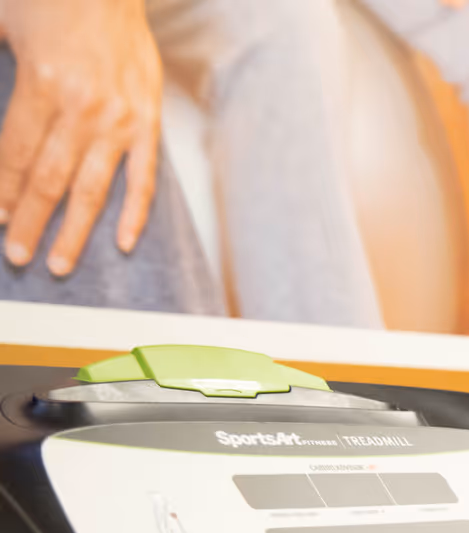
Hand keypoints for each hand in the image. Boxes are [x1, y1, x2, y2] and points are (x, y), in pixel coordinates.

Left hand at [0, 0, 160, 275]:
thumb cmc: (50, 0)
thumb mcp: (3, 27)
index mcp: (45, 84)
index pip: (17, 155)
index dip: (3, 192)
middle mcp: (85, 109)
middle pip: (51, 180)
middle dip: (31, 222)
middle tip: (17, 256)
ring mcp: (121, 119)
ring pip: (93, 188)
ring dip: (75, 231)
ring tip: (59, 264)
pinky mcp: (148, 121)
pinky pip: (143, 177)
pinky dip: (135, 213)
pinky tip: (124, 243)